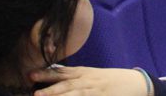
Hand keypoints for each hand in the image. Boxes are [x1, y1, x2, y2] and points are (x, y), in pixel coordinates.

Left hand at [30, 66, 147, 95]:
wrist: (134, 83)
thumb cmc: (111, 80)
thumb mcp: (93, 75)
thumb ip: (76, 77)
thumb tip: (55, 78)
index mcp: (85, 72)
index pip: (63, 72)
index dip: (47, 73)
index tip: (31, 75)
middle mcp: (88, 80)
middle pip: (67, 83)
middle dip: (50, 87)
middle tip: (35, 91)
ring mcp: (95, 91)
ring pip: (74, 94)